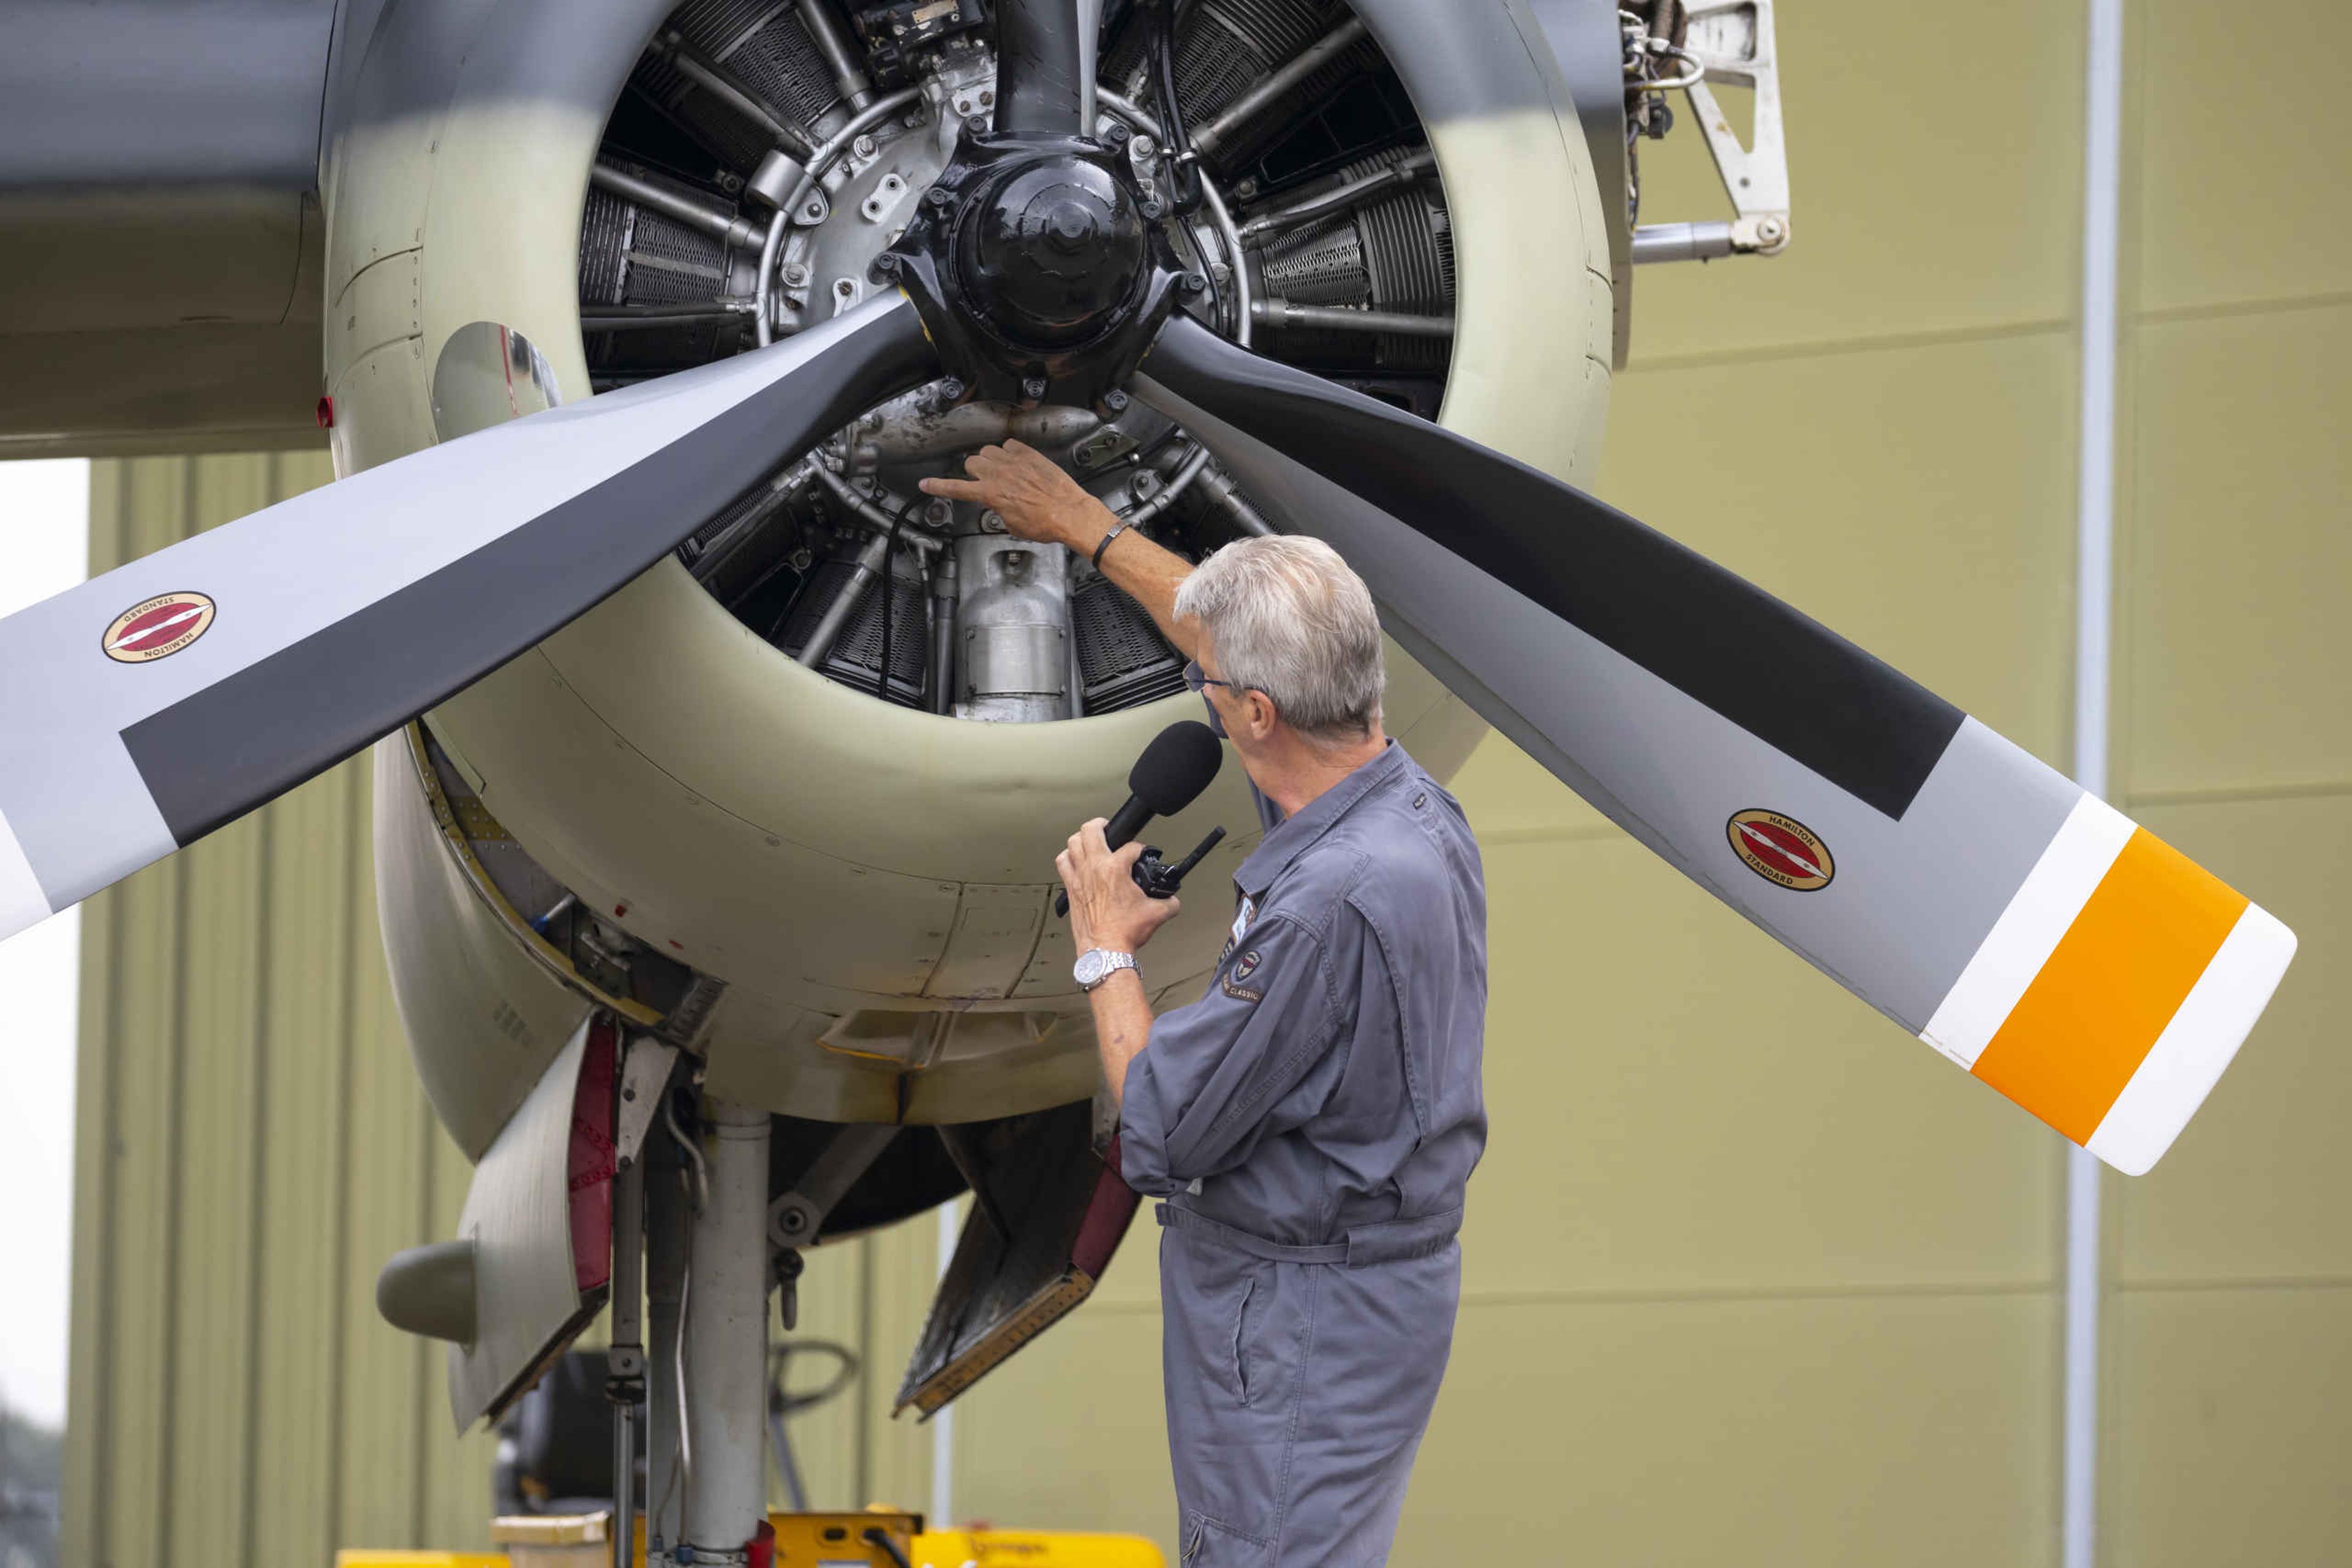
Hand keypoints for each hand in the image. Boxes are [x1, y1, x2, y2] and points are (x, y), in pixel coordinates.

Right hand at [919, 439, 1113, 552]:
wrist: (1070, 512)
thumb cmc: (1044, 524)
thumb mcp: (1013, 525)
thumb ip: (999, 510)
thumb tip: (999, 504)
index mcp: (991, 495)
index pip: (956, 489)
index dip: (938, 486)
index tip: (926, 484)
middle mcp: (999, 474)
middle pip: (971, 462)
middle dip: (974, 471)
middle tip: (984, 481)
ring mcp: (1014, 461)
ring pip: (988, 450)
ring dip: (990, 459)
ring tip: (1001, 470)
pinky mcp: (1030, 454)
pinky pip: (1009, 444)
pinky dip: (1009, 451)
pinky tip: (1017, 462)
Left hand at [1057, 818, 1180, 954]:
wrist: (1105, 950)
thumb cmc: (1124, 932)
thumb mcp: (1157, 914)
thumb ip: (1169, 902)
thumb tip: (1172, 900)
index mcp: (1115, 869)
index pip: (1131, 847)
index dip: (1140, 849)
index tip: (1141, 854)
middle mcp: (1095, 868)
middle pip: (1092, 830)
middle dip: (1102, 824)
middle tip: (1109, 828)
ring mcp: (1079, 877)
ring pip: (1073, 843)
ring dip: (1082, 838)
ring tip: (1090, 840)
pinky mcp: (1070, 888)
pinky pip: (1062, 863)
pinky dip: (1067, 857)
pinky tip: (1074, 860)